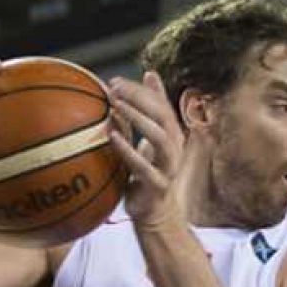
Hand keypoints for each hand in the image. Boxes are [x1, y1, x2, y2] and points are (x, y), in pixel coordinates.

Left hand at [107, 71, 186, 230]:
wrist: (154, 212)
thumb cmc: (148, 171)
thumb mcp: (148, 137)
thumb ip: (148, 111)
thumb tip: (150, 73)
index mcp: (171, 133)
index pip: (160, 104)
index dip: (139, 90)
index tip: (114, 81)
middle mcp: (174, 147)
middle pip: (163, 115)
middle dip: (140, 98)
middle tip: (114, 89)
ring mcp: (168, 166)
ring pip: (159, 137)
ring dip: (138, 118)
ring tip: (116, 105)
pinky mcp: (158, 184)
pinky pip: (143, 165)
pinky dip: (128, 150)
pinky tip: (112, 136)